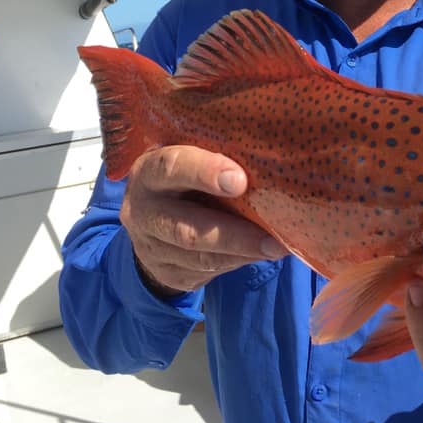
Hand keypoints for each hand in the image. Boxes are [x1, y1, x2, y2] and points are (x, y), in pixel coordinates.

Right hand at [120, 145, 287, 296]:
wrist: (150, 218)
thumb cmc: (183, 175)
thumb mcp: (186, 156)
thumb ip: (214, 152)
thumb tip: (268, 148)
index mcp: (149, 172)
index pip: (172, 168)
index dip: (205, 172)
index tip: (240, 180)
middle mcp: (143, 212)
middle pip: (187, 229)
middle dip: (233, 235)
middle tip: (273, 239)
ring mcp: (151, 248)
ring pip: (200, 257)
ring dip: (243, 253)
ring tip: (278, 248)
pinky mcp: (167, 273)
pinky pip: (205, 272)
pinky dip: (239, 262)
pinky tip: (262, 253)